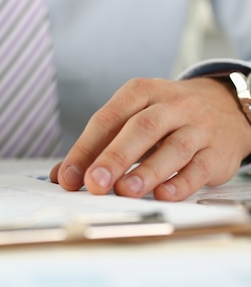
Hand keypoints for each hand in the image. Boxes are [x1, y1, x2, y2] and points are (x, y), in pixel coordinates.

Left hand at [50, 77, 250, 200]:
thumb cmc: (165, 117)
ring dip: (146, 171)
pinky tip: (162, 195)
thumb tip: (63, 176)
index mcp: (140, 92)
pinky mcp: (217, 151)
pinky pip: (199, 167)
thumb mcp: (130, 119)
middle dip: (113, 157)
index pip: (107, 119)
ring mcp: (196, 127)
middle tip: (94, 183)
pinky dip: (180, 183)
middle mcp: (170, 105)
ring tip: (124, 191)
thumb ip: (96, 146)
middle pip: (139, 129)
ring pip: (172, 147)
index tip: (68, 176)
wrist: (224, 106)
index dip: (85, 148)